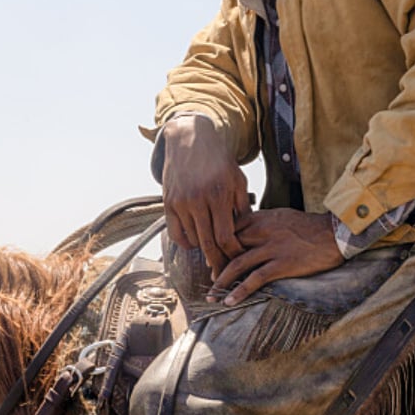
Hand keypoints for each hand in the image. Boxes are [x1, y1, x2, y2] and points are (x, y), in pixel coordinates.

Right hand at [159, 114, 250, 277]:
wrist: (189, 139)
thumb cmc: (218, 160)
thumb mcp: (238, 179)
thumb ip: (242, 208)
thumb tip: (246, 235)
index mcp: (218, 195)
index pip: (226, 237)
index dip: (233, 253)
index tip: (239, 261)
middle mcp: (197, 201)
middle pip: (208, 244)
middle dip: (218, 262)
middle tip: (224, 275)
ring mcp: (180, 203)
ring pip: (192, 241)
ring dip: (203, 250)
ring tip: (213, 255)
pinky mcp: (168, 203)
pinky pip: (176, 234)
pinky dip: (186, 242)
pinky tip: (196, 241)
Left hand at [211, 208, 344, 306]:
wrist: (334, 233)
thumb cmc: (309, 226)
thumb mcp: (282, 216)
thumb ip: (262, 222)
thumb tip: (246, 231)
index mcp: (261, 218)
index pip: (229, 228)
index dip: (216, 243)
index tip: (211, 255)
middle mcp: (262, 231)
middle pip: (228, 246)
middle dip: (214, 263)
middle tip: (208, 277)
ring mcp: (272, 248)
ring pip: (237, 264)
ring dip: (221, 281)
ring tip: (212, 295)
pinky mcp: (282, 264)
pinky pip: (256, 279)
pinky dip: (240, 291)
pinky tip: (230, 302)